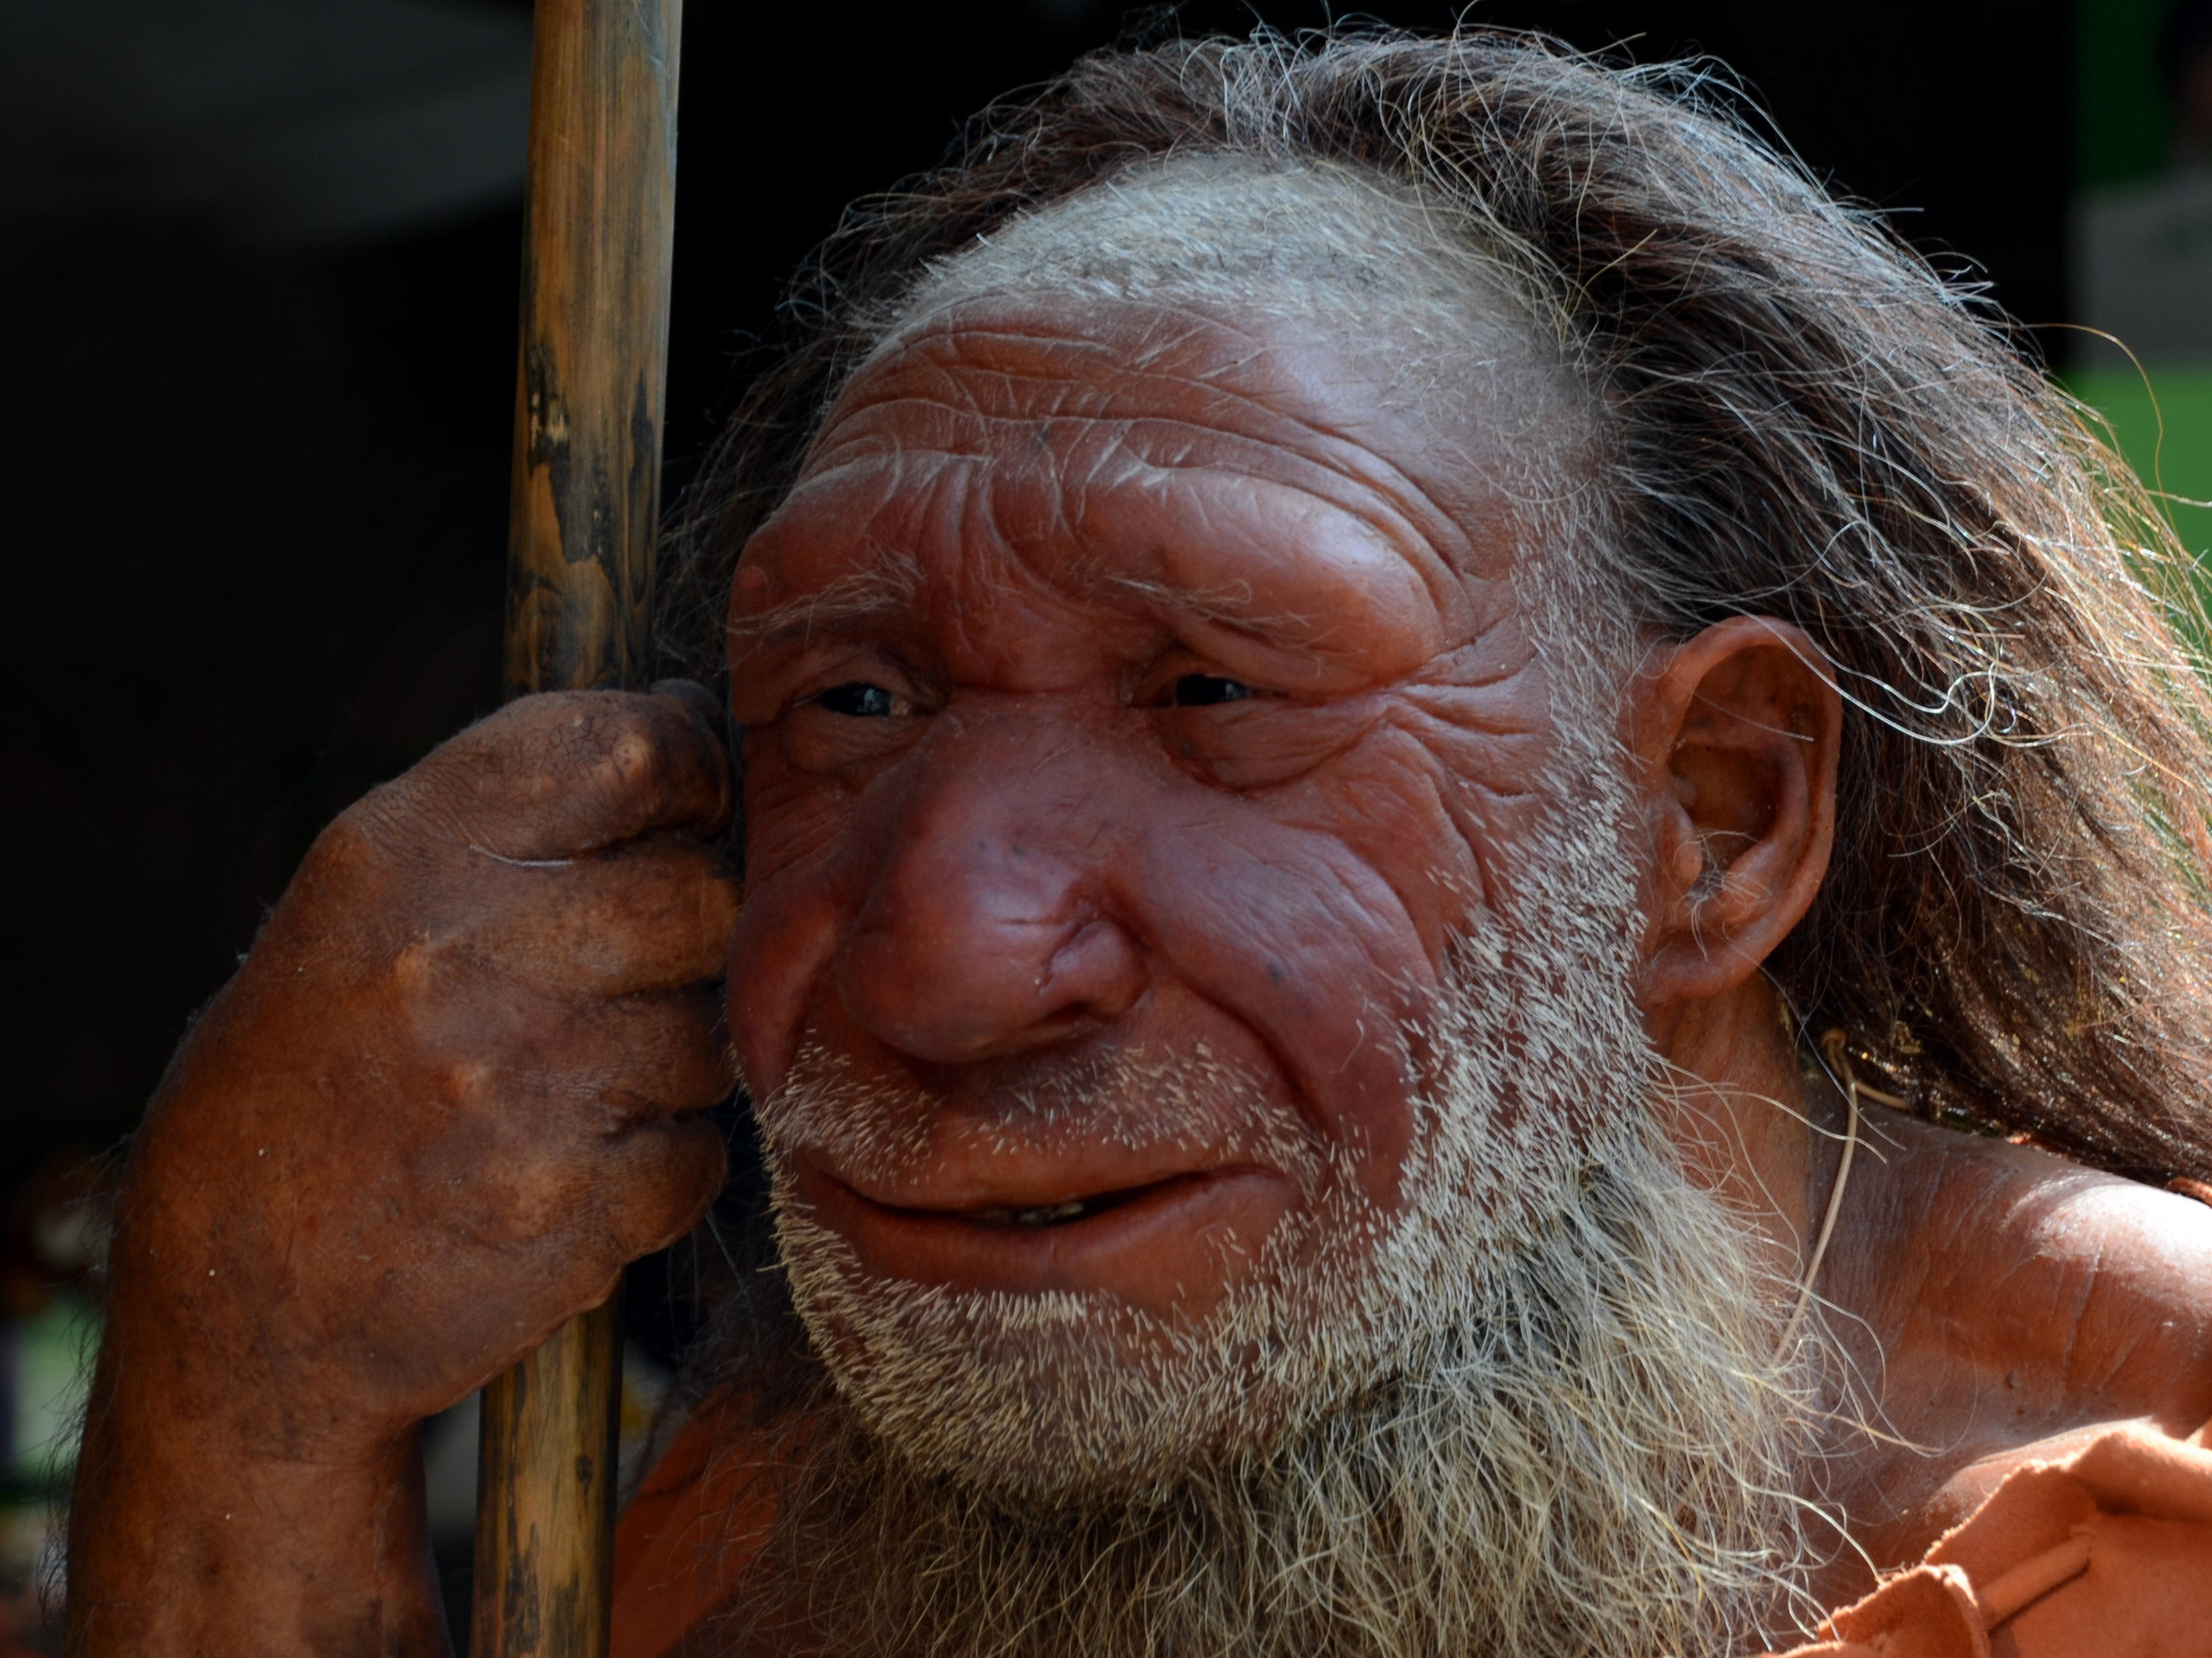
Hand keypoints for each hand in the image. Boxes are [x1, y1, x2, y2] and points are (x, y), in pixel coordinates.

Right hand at [69, 685, 737, 1654]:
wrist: (238, 1298)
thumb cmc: (320, 1079)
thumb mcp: (364, 906)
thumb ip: (517, 816)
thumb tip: (693, 723)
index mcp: (401, 853)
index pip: (629, 748)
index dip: (692, 769)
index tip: (691, 806)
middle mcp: (457, 951)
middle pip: (703, 892)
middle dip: (687, 939)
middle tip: (618, 982)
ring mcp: (517, 1081)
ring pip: (709, 1032)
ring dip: (667, 1066)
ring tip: (559, 1095)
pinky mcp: (570, 1202)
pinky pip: (699, 1154)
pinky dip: (656, 1171)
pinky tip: (564, 1178)